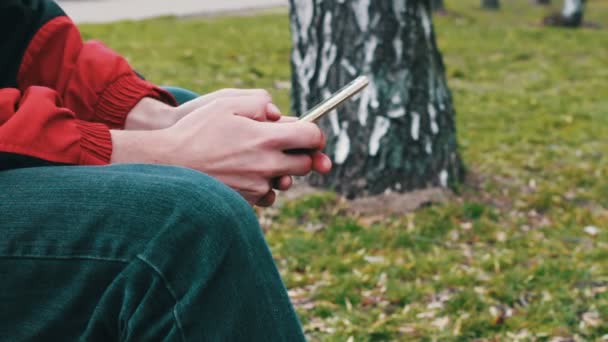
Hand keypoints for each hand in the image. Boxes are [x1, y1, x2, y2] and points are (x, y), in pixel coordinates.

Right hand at [111, 94, 331, 205]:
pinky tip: (245, 174)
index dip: (315, 134)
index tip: (310, 134)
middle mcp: (266, 165)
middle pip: (305, 164)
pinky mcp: (246, 201)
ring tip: (256, 158)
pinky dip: (262, 186)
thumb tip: (279, 114)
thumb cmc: (195, 130)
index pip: (311, 137)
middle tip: (285, 145)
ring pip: (285, 181)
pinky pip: (267, 195)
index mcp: (265, 138)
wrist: (168, 165)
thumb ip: (259, 102)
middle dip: (301, 154)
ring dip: (280, 170)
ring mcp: (257, 186)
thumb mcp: (225, 103)